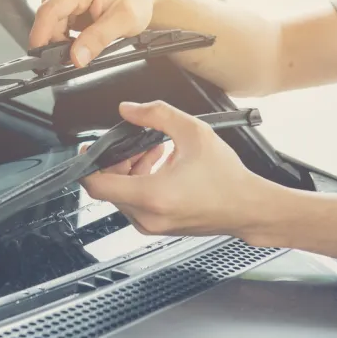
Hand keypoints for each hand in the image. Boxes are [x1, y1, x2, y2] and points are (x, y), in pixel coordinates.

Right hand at [29, 0, 176, 66]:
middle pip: (49, 16)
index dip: (41, 34)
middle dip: (56, 39)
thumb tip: (76, 57)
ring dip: (61, 34)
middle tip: (76, 53)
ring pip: (50, 18)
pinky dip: (64, 30)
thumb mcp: (124, 22)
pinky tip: (80, 32)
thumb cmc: (137, 1)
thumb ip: (98, 39)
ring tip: (85, 39)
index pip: (50, 10)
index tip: (39, 55)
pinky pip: (55, 17)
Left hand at [81, 101, 276, 238]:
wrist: (249, 208)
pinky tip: (160, 166)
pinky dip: (140, 183)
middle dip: (116, 161)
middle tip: (133, 144)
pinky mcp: (158, 228)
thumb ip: (156, 114)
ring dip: (129, 171)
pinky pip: (135, 204)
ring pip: (121, 195)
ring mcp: (152, 225)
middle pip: (108, 187)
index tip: (89, 150)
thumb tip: (128, 109)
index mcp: (151, 196)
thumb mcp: (193, 132)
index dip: (86, 165)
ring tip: (152, 152)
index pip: (96, 186)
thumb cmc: (228, 179)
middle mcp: (147, 216)